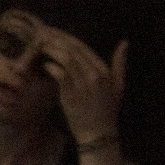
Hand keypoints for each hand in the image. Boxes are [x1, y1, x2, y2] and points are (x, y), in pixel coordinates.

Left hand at [39, 28, 128, 145]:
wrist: (98, 133)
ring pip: (66, 59)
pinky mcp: (72, 95)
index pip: (82, 47)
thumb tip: (124, 43)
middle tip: (41, 31)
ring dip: (51, 49)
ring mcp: (83, 84)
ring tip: (39, 44)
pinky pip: (61, 75)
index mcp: (104, 70)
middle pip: (73, 49)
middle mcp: (95, 74)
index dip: (65, 37)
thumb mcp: (118, 85)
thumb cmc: (107, 110)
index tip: (52, 31)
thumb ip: (120, 63)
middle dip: (55, 38)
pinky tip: (45, 64)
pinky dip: (52, 67)